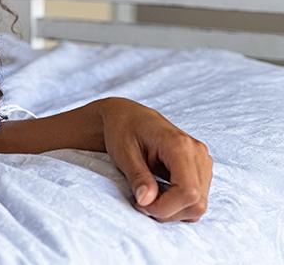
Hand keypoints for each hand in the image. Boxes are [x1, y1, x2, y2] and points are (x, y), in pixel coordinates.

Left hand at [99, 98, 211, 221]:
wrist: (128, 116)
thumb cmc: (123, 129)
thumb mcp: (124, 152)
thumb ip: (138, 177)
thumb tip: (147, 202)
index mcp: (180, 145)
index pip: (188, 192)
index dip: (165, 207)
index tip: (141, 204)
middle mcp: (198, 153)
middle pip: (196, 202)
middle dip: (167, 211)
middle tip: (141, 201)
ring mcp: (202, 161)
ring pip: (198, 204)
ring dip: (173, 210)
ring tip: (148, 196)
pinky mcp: (200, 169)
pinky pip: (197, 198)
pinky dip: (178, 204)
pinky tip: (158, 192)